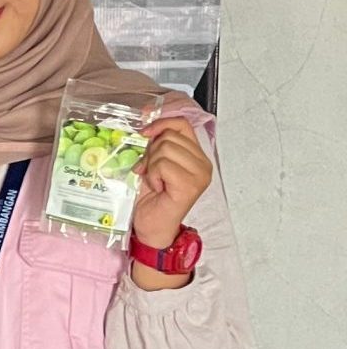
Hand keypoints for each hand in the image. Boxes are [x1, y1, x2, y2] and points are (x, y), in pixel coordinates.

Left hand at [133, 117, 211, 249]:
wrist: (152, 226)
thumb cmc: (152, 198)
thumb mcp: (154, 165)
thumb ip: (158, 147)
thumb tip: (148, 127)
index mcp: (197, 156)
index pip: (182, 125)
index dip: (161, 123)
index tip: (145, 131)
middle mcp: (203, 164)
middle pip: (170, 136)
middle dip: (151, 152)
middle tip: (149, 171)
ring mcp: (200, 174)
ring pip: (165, 149)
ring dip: (151, 165)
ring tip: (154, 180)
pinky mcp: (190, 184)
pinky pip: (162, 165)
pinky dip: (153, 175)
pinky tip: (157, 188)